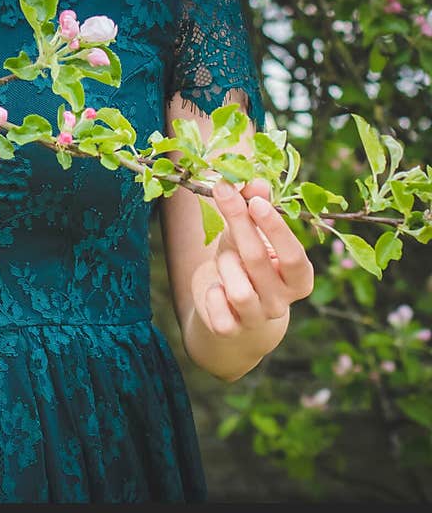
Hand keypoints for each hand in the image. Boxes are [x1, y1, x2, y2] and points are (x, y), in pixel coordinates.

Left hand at [191, 181, 314, 339]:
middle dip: (238, 224)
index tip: (255, 201)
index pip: (293, 255)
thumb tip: (254, 182)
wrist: (230, 311)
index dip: (274, 228)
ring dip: (224, 263)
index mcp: (299, 279)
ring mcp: (257, 319)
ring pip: (238, 289)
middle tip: (222, 192)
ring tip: (223, 257)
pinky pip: (220, 313)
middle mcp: (282, 302)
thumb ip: (255, 208)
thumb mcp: (250, 235)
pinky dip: (213, 295)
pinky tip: (215, 287)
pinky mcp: (230, 330)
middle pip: (259, 261)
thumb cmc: (245, 265)